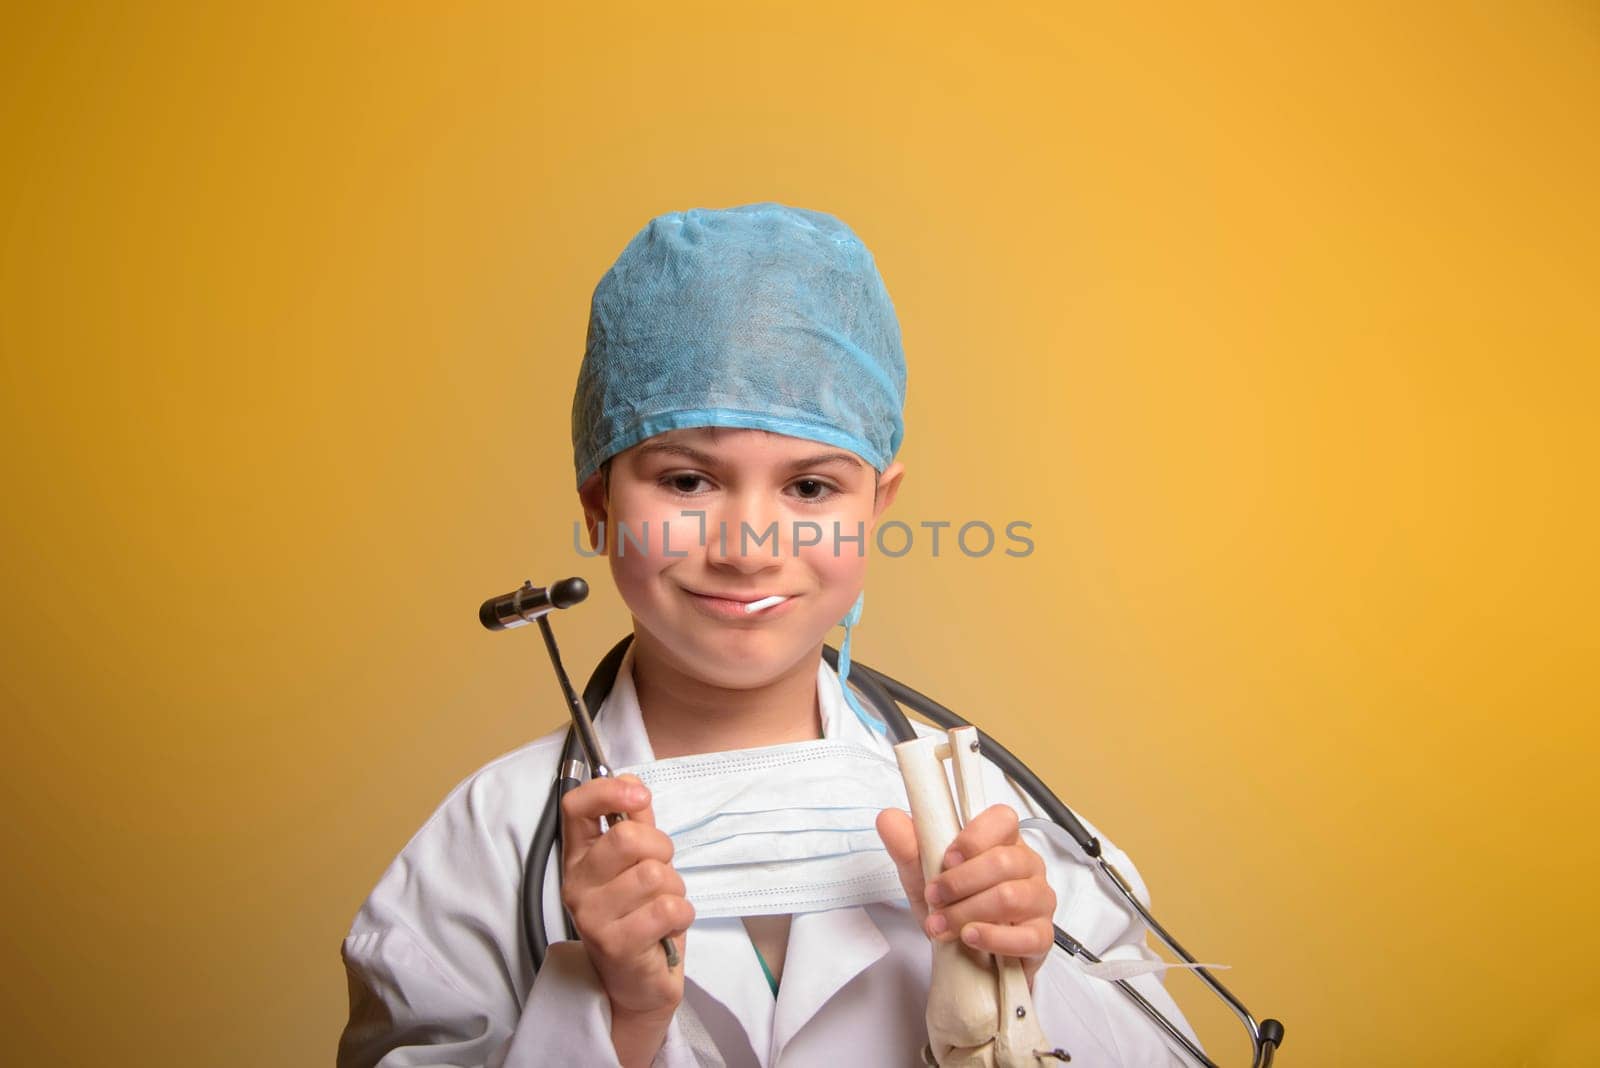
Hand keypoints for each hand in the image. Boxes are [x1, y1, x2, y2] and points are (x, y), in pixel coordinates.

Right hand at [561, 774, 693, 1062]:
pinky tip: (668, 929)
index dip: (607, 790)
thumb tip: (632, 780)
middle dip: (661, 849)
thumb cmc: (639, 918)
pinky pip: (667, 908)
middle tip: (662, 873)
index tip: (639, 796)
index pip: (575, 807)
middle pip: (627, 837)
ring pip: (654, 874)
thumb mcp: (637, 865)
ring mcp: (592, 916)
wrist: (638, 984)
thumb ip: (635, 822)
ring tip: (663, 908)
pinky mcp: (615, 944)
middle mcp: (577, 884)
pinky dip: (682, 915)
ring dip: (674, 889)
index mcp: (579, 858)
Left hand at [877, 803, 1055, 985]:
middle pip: (1002, 862)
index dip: (973, 838)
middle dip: (959, 882)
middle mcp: (1027, 865)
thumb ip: (907, 846)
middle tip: (934, 897)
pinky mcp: (1041, 936)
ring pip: (1011, 897)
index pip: (1002, 819)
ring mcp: (1039, 900)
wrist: (963, 950)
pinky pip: (1029, 935)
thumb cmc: (952, 902)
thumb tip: (888, 818)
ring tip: (942, 924)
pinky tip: (970, 938)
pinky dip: (993, 937)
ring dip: (967, 912)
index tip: (946, 858)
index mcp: (1002, 840)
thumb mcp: (922, 874)